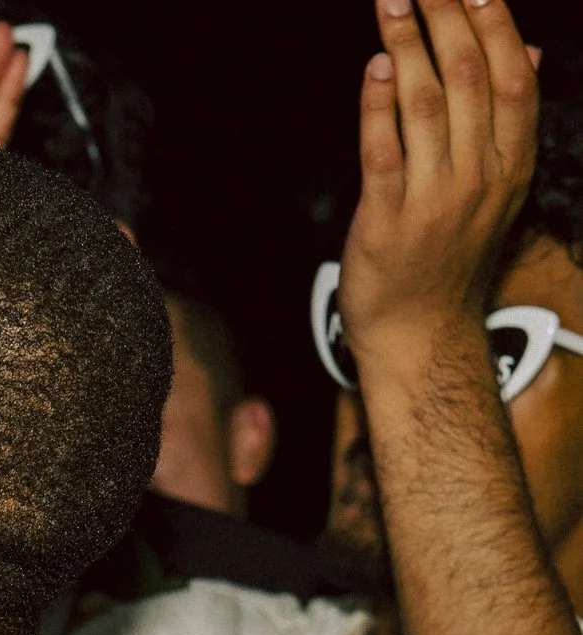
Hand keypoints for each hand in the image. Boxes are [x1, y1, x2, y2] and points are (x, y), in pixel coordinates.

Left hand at [338, 0, 541, 360]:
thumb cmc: (450, 255)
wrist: (420, 334)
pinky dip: (379, 107)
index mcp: (511, 164)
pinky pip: (384, 153)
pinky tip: (375, 69)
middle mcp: (480, 176)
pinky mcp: (388, 220)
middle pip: (470, 80)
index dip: (496, 26)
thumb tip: (527, 53)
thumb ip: (507, 121)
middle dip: (448, 21)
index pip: (512, 80)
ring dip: (408, 48)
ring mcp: (435, 198)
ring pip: (428, 106)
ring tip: (392, 3)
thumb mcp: (497, 188)